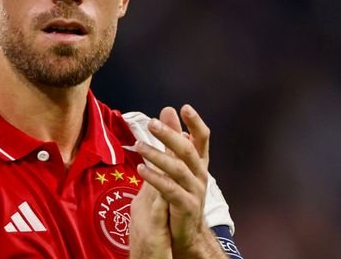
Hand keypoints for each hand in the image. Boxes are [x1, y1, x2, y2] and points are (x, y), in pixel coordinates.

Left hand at [136, 105, 222, 257]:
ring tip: (139, 146)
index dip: (195, 123)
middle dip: (170, 135)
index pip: (202, 138)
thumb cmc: (180, 195)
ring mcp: (194, 191)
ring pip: (178, 169)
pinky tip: (141, 169)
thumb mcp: (177, 163)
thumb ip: (173, 138)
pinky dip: (155, 178)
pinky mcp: (185, 206)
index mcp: (198, 163)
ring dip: (157, 156)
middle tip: (152, 124)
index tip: (184, 108)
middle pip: (187, 150)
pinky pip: (170, 189)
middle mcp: (199, 175)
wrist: (186, 233)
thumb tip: (167, 110)